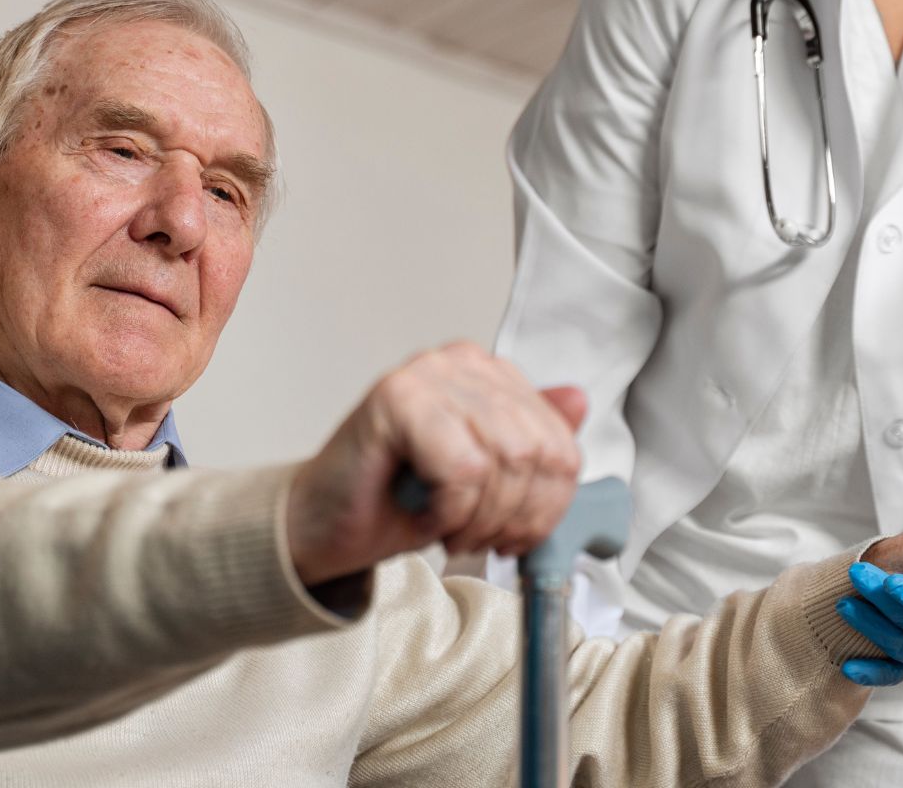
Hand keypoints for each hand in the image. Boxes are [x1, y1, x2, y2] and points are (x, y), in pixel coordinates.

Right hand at [286, 342, 584, 586]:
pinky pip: (464, 469)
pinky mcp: (397, 398)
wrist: (323, 528)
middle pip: (537, 451)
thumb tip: (579, 400)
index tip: (519, 536)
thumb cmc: (397, 502)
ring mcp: (427, 375)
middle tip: (480, 540)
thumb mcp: (484, 480)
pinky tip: (424, 516)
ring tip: (451, 530)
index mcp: (487, 374)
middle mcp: (460, 363)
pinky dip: (451, 511)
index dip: (550, 504)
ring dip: (481, 517)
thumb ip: (531, 441)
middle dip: (515, 515)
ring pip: (504, 460)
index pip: (559, 440)